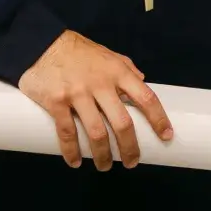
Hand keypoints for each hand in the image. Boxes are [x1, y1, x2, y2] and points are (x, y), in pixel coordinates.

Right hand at [18, 29, 173, 169]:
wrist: (45, 45)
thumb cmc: (81, 52)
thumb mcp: (109, 55)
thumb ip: (126, 68)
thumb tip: (142, 81)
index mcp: (119, 72)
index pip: (146, 98)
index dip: (158, 118)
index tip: (166, 135)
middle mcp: (102, 84)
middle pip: (122, 122)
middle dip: (130, 147)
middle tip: (133, 162)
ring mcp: (78, 94)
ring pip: (97, 133)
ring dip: (103, 155)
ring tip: (105, 166)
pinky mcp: (57, 102)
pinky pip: (67, 132)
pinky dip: (72, 152)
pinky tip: (76, 162)